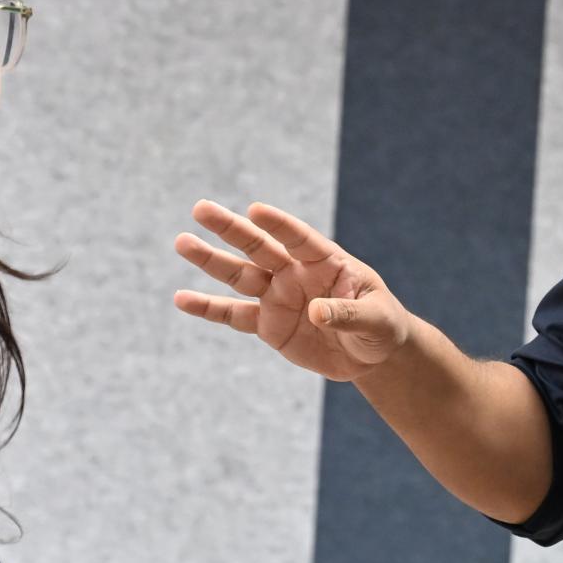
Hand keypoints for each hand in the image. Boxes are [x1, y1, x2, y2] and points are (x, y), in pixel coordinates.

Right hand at [173, 202, 414, 382]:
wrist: (371, 353)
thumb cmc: (381, 325)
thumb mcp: (376, 320)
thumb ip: (346, 314)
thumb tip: (314, 313)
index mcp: (326, 262)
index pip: (300, 239)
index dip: (279, 225)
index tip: (256, 210)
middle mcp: (295, 273)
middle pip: (259, 248)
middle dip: (232, 229)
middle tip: (201, 209)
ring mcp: (278, 297)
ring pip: (240, 275)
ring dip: (211, 260)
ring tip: (182, 242)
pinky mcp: (268, 325)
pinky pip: (234, 316)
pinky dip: (208, 309)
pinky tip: (181, 299)